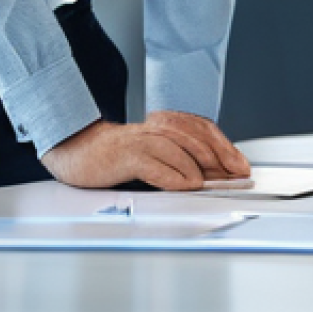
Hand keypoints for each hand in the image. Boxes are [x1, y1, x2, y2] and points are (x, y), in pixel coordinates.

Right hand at [41, 114, 248, 191]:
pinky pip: (151, 163)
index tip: (240, 164)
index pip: (195, 126)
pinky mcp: (121, 156)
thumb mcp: (147, 155)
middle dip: (217, 154)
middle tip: (234, 173)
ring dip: (196, 166)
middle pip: (189, 133)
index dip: (221, 144)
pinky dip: (172, 176)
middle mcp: (148, 130)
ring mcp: (134, 141)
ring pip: (173, 146)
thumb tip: (210, 176)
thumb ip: (174, 159)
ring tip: (211, 182)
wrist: (73, 152)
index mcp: (156, 127)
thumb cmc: (110, 158)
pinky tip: (184, 185)